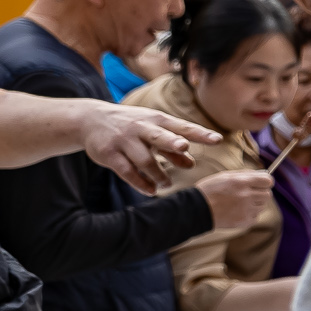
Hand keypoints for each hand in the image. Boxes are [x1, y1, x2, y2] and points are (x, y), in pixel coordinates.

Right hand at [81, 102, 219, 193]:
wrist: (92, 120)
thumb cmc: (134, 127)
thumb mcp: (154, 132)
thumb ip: (173, 149)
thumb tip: (192, 164)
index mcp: (158, 120)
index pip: (183, 127)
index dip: (200, 134)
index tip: (218, 139)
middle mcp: (142, 127)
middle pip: (159, 136)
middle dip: (171, 141)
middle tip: (182, 146)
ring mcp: (124, 140)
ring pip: (144, 160)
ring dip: (158, 175)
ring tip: (167, 184)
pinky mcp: (109, 153)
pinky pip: (127, 171)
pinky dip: (140, 183)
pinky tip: (151, 190)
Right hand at [197, 169, 274, 229]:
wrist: (196, 210)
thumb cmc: (210, 190)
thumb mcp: (225, 176)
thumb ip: (246, 174)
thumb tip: (264, 174)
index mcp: (241, 182)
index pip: (268, 181)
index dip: (265, 182)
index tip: (261, 183)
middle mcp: (246, 196)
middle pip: (267, 194)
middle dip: (261, 193)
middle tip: (249, 193)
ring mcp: (246, 210)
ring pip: (262, 206)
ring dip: (255, 204)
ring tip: (240, 203)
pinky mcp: (244, 222)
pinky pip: (256, 217)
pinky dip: (250, 214)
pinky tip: (237, 211)